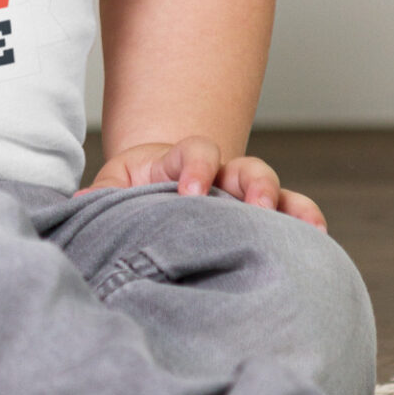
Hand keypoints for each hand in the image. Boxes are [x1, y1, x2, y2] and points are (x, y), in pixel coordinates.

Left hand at [79, 136, 326, 228]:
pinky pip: (291, 213)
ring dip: (285, 204)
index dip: (196, 168)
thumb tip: (75, 208)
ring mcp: (243, 193)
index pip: (195, 152)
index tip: (189, 194)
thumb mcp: (114, 188)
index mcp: (180, 161)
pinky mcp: (261, 215)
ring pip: (273, 188)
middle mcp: (220, 173)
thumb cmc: (133, 191)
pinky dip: (306, 221)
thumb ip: (100, 195)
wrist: (155, 189)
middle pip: (245, 166)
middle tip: (252, 206)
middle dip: (251, 184)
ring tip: (301, 227)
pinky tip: (318, 241)